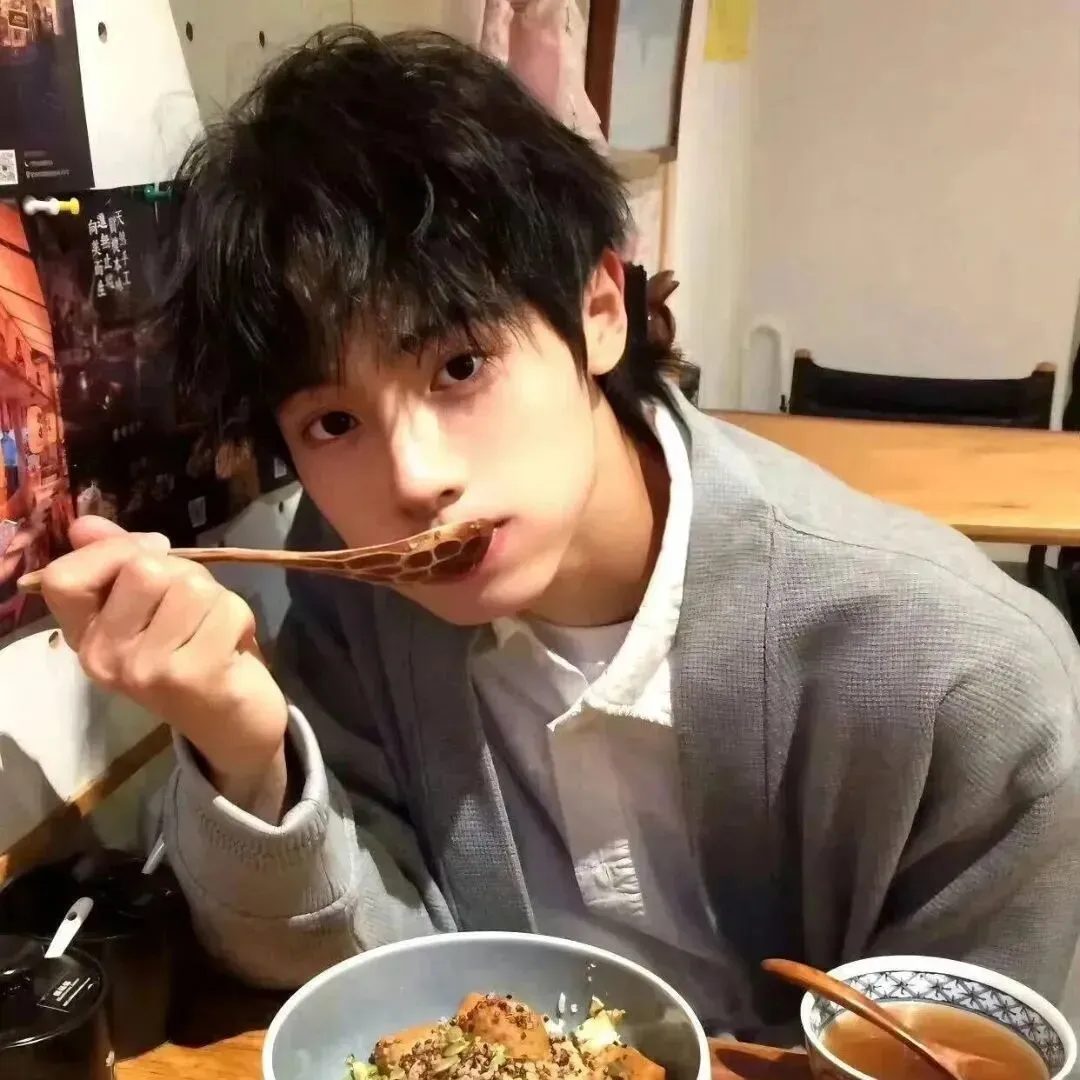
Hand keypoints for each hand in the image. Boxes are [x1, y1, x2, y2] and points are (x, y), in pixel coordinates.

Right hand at [40, 516, 288, 817]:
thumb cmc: (194, 652)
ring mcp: (147, 671)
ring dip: (216, 598)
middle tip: (196, 609)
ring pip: (189, 585)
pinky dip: (241, 618)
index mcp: (87, 638)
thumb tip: (85, 524)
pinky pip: (226, 608)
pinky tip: (233, 648)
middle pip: (142, 568)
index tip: (155, 553)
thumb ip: (120, 563)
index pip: (65, 577)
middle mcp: (105, 658)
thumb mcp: (154, 605)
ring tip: (214, 631)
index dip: (115, 551)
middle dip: (183, 573)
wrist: (235, 725)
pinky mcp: (193, 677)